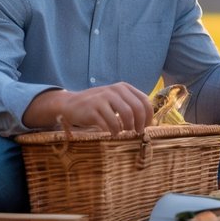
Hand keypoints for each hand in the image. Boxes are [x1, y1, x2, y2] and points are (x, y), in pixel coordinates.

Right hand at [26, 83, 152, 133]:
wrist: (71, 104)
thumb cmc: (98, 105)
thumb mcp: (115, 99)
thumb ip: (130, 105)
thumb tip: (148, 121)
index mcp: (123, 87)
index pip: (144, 101)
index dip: (148, 116)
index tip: (146, 126)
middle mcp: (114, 90)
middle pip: (136, 109)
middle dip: (139, 123)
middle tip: (136, 132)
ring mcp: (103, 99)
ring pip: (125, 115)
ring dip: (126, 128)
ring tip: (122, 132)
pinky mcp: (92, 109)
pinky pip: (109, 123)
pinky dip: (113, 131)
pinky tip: (111, 133)